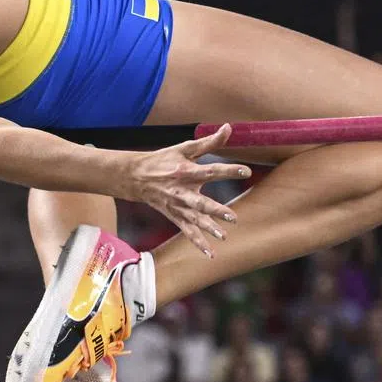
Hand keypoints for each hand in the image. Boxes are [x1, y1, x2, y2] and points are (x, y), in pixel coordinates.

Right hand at [127, 124, 250, 256]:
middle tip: (232, 217)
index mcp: (186, 171)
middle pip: (200, 202)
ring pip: (194, 220)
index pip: (210, 171)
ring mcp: (177, 206)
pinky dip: (198, 242)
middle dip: (216, 210)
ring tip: (222, 236)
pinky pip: (187, 231)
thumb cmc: (163, 159)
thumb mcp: (184, 147)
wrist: (135, 177)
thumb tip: (228, 128)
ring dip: (208, 229)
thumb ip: (209, 141)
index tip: (246, 171)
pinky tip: (211, 253)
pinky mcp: (174, 216)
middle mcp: (181, 191)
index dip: (228, 170)